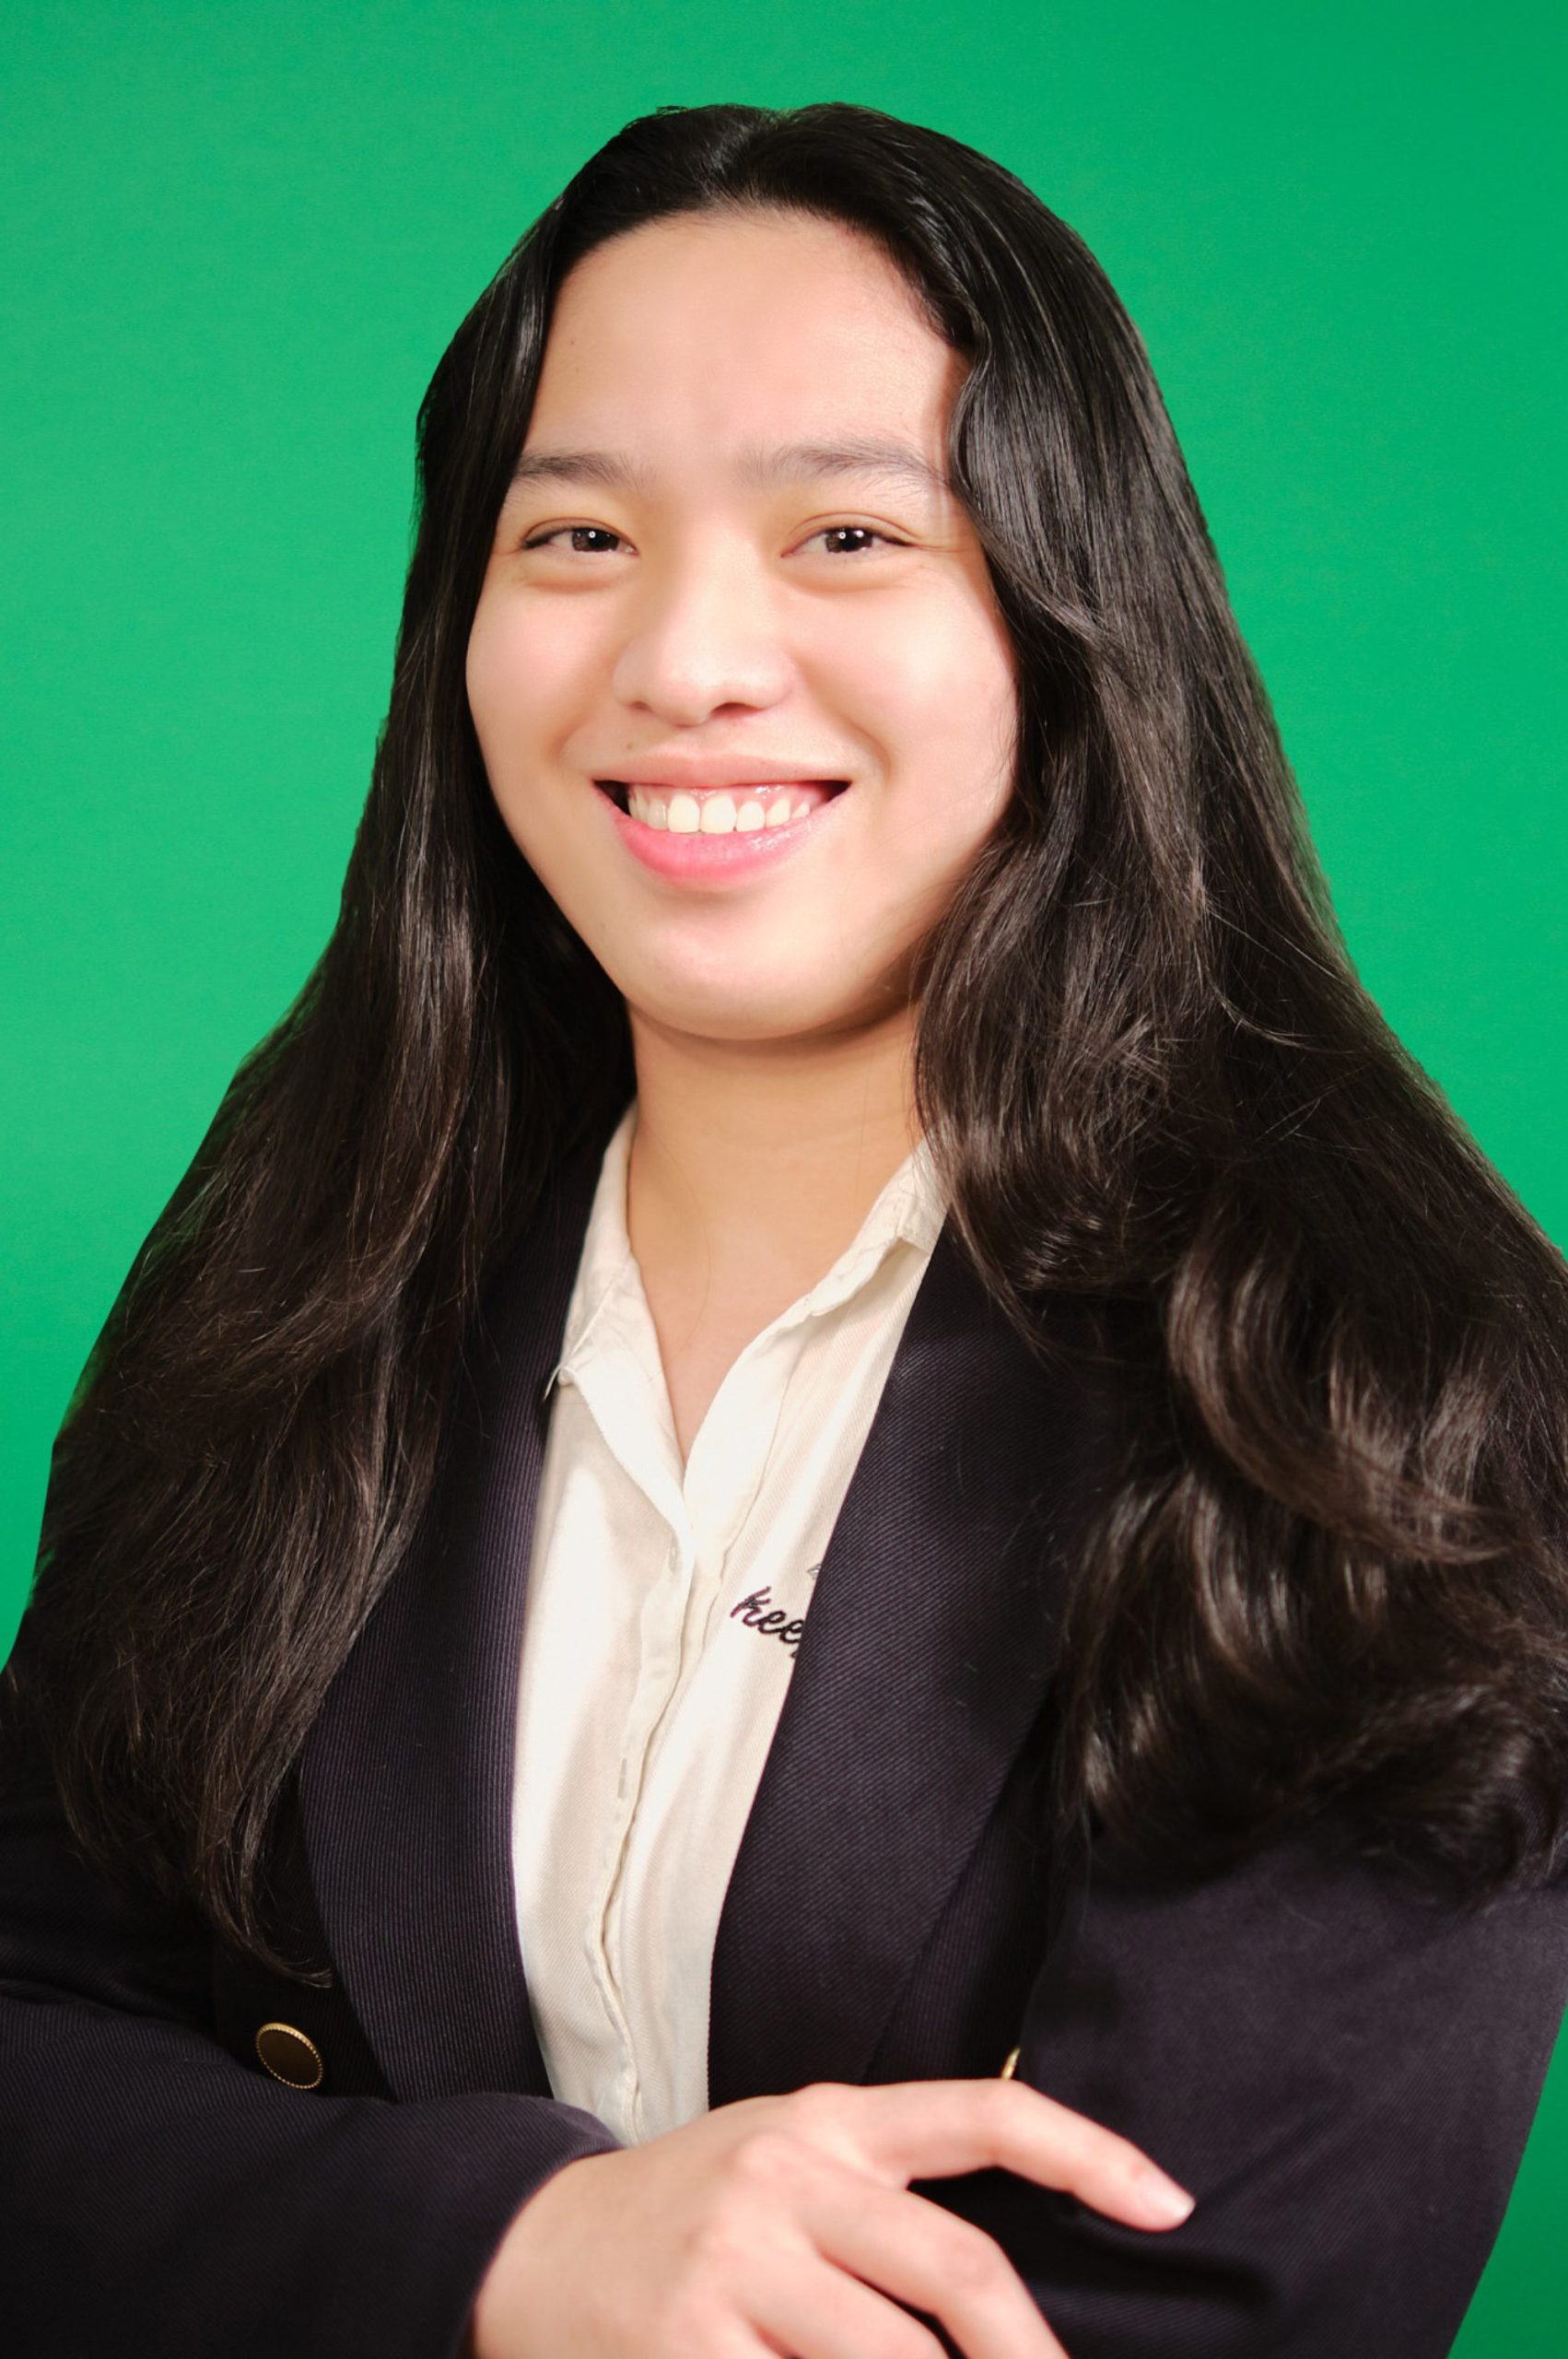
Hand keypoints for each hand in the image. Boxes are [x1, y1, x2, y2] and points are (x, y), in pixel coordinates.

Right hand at [468, 2075, 1194, 2357]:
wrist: (534, 2249)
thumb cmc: (687, 2214)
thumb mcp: (785, 2163)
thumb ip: (885, 2200)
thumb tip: (1012, 2301)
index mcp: (826, 2121)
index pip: (981, 2115)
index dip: (1086, 2153)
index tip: (1171, 2203)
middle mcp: (788, 2176)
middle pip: (958, 2273)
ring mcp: (738, 2263)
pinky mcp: (693, 2347)